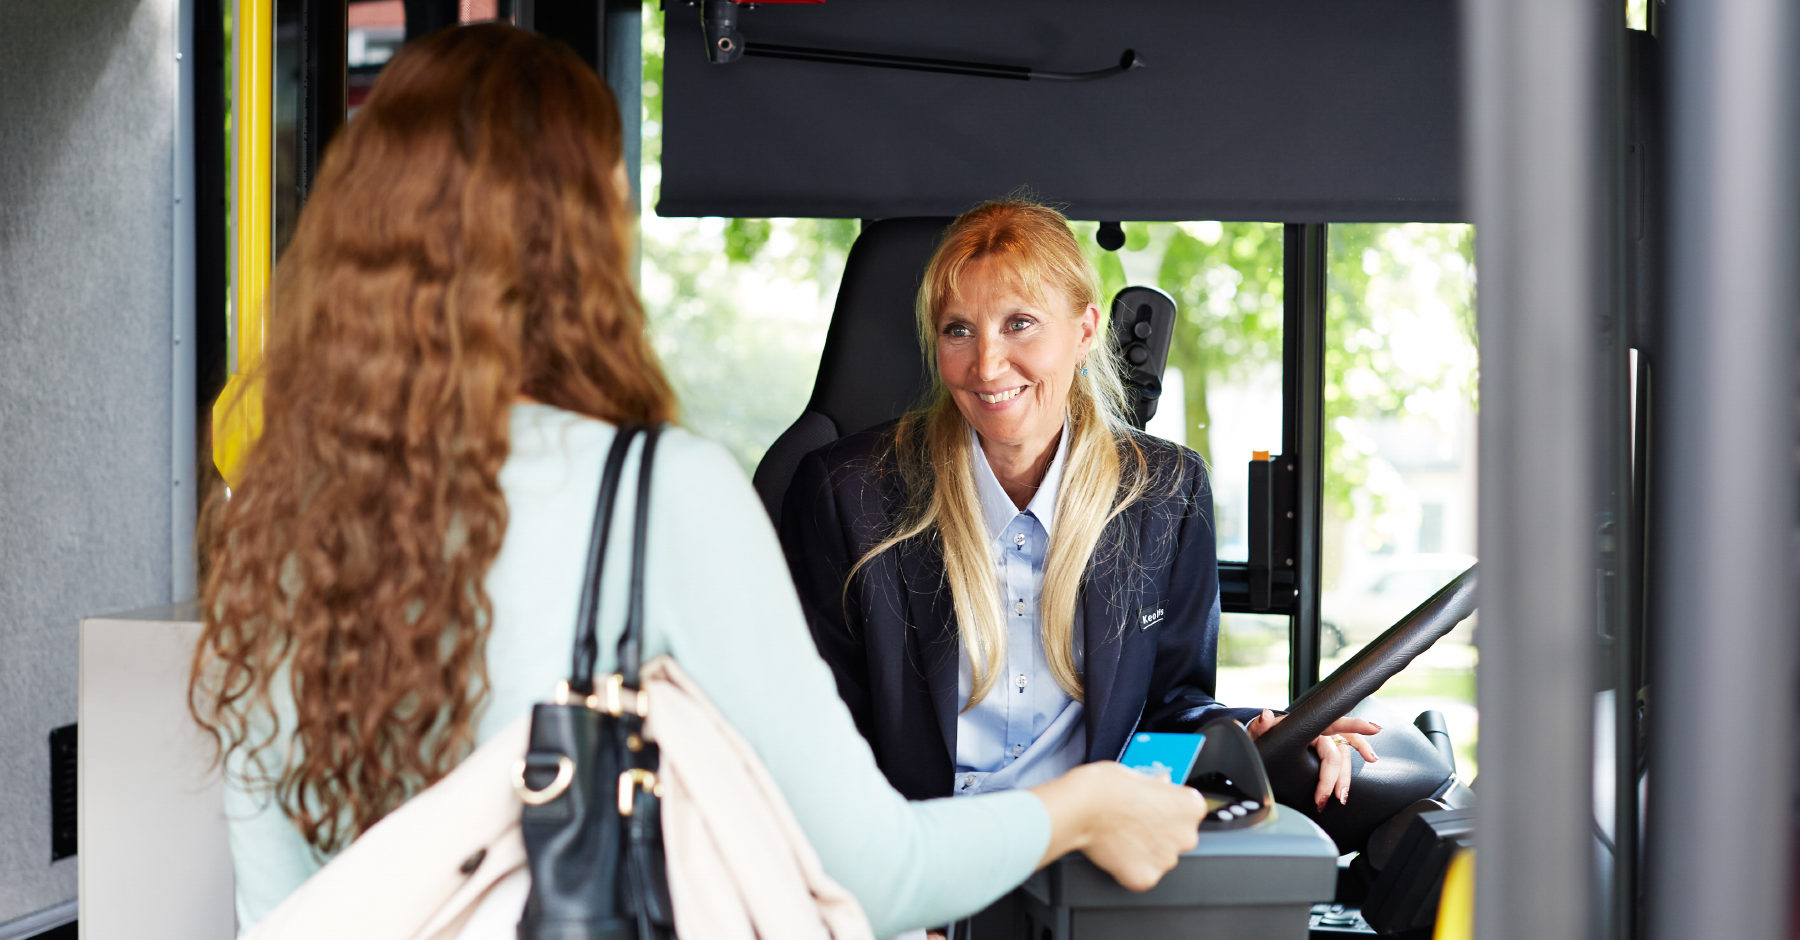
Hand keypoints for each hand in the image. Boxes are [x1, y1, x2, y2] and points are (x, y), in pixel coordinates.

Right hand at [1029, 761, 1207, 891]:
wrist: (1079, 808)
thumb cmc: (1105, 787)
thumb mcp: (1138, 774)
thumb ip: (1158, 785)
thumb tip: (1163, 784)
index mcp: (1190, 806)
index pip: (1188, 810)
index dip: (1167, 807)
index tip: (1154, 807)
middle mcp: (1186, 835)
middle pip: (1178, 836)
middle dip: (1160, 831)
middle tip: (1134, 822)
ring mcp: (1166, 860)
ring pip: (1160, 857)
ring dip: (1146, 850)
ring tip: (1122, 835)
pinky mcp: (1146, 878)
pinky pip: (1143, 874)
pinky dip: (1131, 867)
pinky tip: (1117, 850)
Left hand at [1245, 709, 1380, 809]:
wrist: (1264, 740)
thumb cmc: (1265, 734)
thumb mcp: (1260, 730)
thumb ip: (1261, 724)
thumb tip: (1266, 716)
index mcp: (1308, 723)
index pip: (1333, 723)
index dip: (1354, 725)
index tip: (1374, 729)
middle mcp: (1321, 731)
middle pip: (1338, 751)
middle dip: (1337, 775)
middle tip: (1331, 796)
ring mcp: (1326, 742)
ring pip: (1344, 757)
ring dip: (1346, 778)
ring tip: (1342, 796)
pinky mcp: (1327, 752)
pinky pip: (1345, 757)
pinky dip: (1353, 765)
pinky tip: (1362, 771)